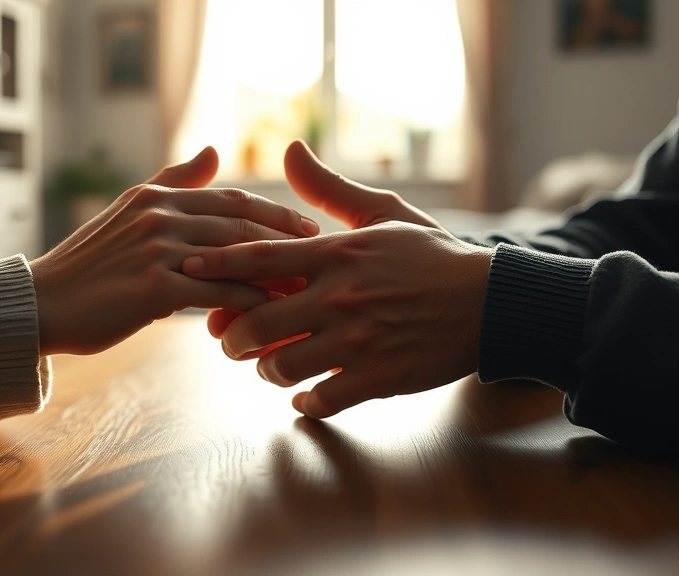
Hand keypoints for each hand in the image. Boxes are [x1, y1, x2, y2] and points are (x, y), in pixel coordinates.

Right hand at [30, 146, 320, 355]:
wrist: (42, 303)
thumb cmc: (89, 265)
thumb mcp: (129, 212)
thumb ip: (173, 181)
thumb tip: (211, 150)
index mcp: (156, 196)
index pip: (231, 200)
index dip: (274, 214)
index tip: (308, 228)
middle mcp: (160, 215)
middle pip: (241, 225)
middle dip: (286, 240)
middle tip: (321, 257)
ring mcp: (157, 251)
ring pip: (233, 258)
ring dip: (274, 273)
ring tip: (307, 288)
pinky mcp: (153, 289)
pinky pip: (216, 294)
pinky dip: (247, 304)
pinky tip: (269, 316)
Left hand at [185, 149, 493, 418]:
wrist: (490, 303)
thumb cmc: (432, 255)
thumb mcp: (384, 213)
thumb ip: (329, 189)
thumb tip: (290, 151)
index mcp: (338, 254)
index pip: (260, 258)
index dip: (218, 264)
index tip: (188, 268)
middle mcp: (342, 297)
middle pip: (258, 323)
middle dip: (231, 336)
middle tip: (227, 339)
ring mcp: (359, 341)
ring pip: (283, 367)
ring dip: (266, 370)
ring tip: (269, 366)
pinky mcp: (379, 378)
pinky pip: (323, 400)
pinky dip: (305, 402)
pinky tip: (304, 395)